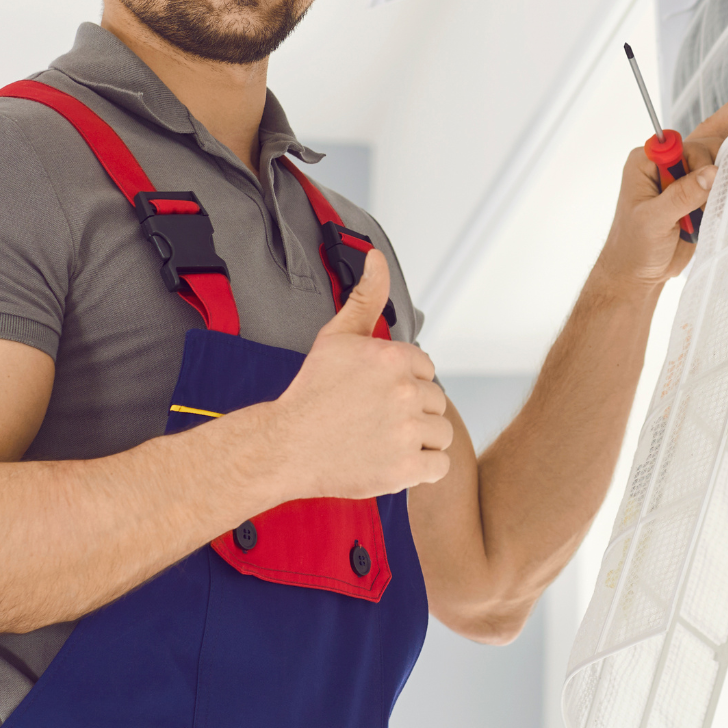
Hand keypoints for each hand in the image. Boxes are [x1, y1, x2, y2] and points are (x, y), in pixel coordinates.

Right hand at [267, 250, 452, 499]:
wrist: (286, 445)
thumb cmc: (311, 392)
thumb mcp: (337, 336)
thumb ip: (366, 297)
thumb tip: (376, 258)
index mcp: (393, 358)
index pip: (426, 370)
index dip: (403, 383)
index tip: (378, 394)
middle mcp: (405, 392)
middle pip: (436, 401)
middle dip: (412, 410)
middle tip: (376, 419)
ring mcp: (407, 432)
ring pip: (441, 434)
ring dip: (420, 439)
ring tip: (385, 439)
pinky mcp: (405, 469)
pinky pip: (439, 466)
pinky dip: (422, 468)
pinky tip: (394, 460)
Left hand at [593, 77, 727, 290]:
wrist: (636, 273)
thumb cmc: (632, 246)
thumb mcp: (653, 220)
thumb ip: (682, 196)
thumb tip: (711, 174)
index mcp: (646, 162)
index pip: (684, 145)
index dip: (704, 158)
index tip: (716, 175)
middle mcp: (665, 165)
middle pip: (704, 136)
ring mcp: (682, 179)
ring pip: (716, 153)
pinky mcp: (695, 195)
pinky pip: (721, 177)